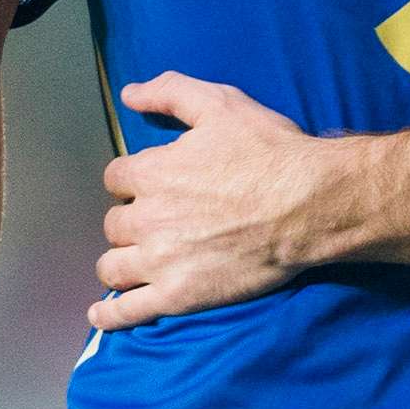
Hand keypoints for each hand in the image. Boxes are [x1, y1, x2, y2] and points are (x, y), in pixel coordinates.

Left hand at [89, 73, 352, 332]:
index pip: (116, 177)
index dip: (133, 178)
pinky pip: (128, 311)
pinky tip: (101, 315)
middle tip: (156, 221)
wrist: (308, 205)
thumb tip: (129, 94)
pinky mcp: (178, 296)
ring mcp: (160, 261)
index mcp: (152, 172)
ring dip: (121, 261)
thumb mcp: (220, 104)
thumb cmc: (268, 152)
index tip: (151, 183)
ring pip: (114, 266)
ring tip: (134, 262)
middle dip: (130, 220)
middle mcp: (147, 217)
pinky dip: (110, 315)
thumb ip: (169, 93)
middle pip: (114, 223)